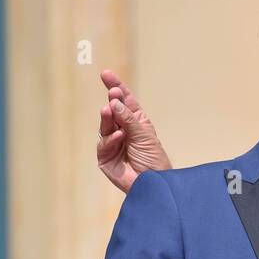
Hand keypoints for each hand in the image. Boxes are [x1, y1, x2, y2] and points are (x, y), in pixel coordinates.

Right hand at [96, 68, 170, 192]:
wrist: (154, 184)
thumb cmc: (154, 159)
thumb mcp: (144, 135)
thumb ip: (128, 119)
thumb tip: (114, 102)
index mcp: (135, 122)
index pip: (124, 101)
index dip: (116, 87)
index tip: (106, 74)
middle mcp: (123, 130)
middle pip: (112, 111)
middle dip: (112, 101)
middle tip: (112, 93)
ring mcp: (112, 144)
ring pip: (105, 126)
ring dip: (108, 117)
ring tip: (109, 110)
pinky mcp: (105, 158)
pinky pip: (104, 144)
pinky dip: (111, 139)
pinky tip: (120, 136)